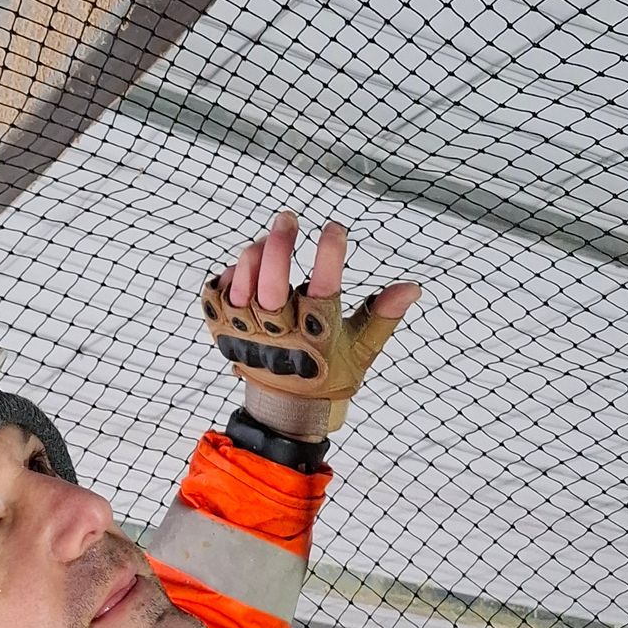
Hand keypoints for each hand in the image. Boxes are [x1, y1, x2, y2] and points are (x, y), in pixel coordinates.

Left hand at [203, 211, 420, 437]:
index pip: (324, 290)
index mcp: (317, 335)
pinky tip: (245, 264)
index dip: (330, 257)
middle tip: (289, 218)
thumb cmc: (327, 373)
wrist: (285, 409)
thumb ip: (383, 317)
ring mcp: (246, 333)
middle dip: (280, 246)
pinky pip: (215, 295)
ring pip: (242, 286)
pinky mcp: (223, 331)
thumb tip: (412, 288)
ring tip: (270, 238)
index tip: (335, 228)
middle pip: (272, 285)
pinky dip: (229, 274)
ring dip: (254, 255)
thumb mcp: (362, 351)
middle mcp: (279, 334)